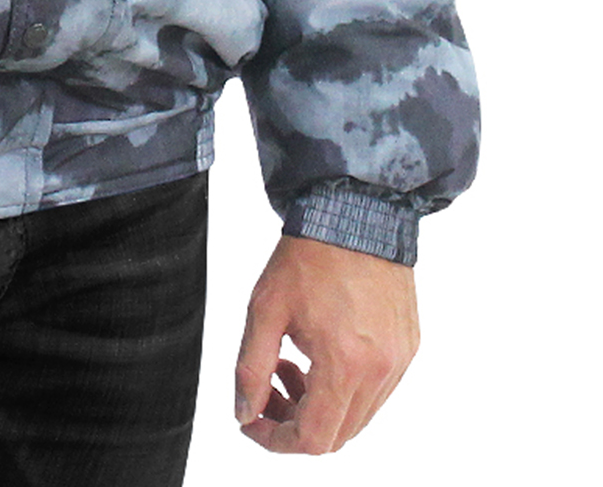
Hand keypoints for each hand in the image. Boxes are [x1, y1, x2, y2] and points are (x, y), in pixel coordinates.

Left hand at [234, 235, 418, 454]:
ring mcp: (400, 361)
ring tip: (293, 364)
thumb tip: (245, 413)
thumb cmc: (309, 255)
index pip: (313, 439)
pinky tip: (321, 352)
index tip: (253, 422)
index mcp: (344, 364)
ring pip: (358, 417)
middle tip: (269, 387)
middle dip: (295, 422)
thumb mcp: (265, 310)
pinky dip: (346, 387)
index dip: (276, 440)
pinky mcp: (408, 347)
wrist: (355, 212)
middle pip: (337, 435)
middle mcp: (381, 371)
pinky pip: (376, 391)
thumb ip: (251, 368)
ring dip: (320, 406)